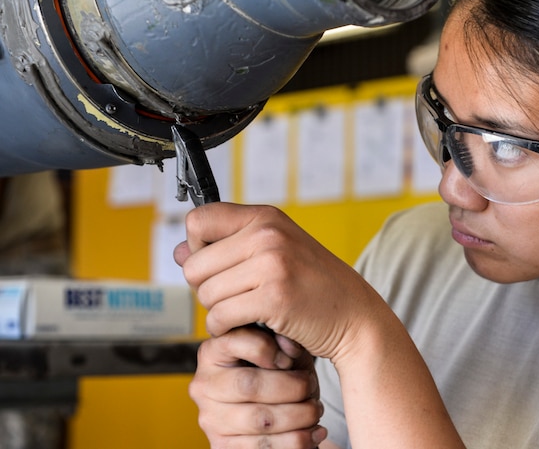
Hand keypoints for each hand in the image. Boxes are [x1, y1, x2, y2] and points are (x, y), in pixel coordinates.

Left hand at [173, 203, 385, 362]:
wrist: (354, 316)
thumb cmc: (313, 286)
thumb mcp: (273, 254)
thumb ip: (227, 248)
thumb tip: (178, 251)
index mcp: (265, 217)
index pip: (198, 221)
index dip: (198, 248)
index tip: (219, 265)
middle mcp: (267, 234)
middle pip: (193, 264)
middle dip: (206, 288)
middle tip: (236, 297)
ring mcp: (271, 264)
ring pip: (205, 294)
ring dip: (219, 312)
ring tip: (248, 312)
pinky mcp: (273, 298)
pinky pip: (220, 317)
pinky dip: (227, 329)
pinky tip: (249, 327)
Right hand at [190, 326, 326, 447]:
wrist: (277, 410)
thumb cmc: (280, 372)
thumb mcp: (285, 349)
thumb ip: (286, 340)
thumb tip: (289, 347)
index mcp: (213, 351)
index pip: (237, 342)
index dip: (270, 349)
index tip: (291, 358)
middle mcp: (204, 385)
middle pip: (249, 385)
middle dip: (292, 387)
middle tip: (311, 386)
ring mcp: (210, 419)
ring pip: (261, 421)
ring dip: (300, 416)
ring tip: (316, 410)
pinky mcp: (222, 447)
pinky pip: (264, 447)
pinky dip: (298, 440)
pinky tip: (314, 431)